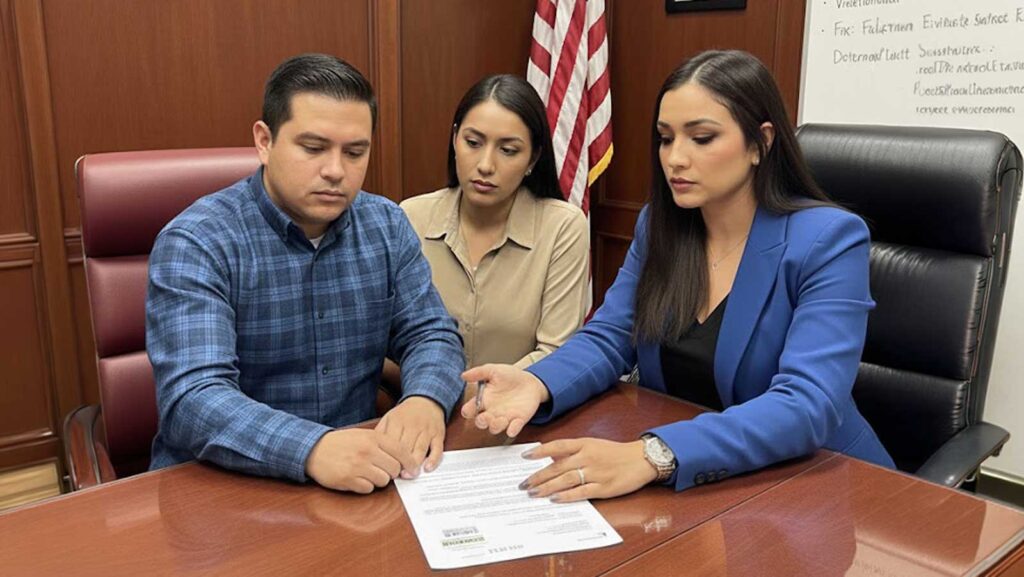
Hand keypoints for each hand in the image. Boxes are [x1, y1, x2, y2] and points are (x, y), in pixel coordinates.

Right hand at [305, 428, 417, 493]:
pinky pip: (368, 489)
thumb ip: (384, 444)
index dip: (410, 463)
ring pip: (383, 481)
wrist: (315, 449)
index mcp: (373, 438)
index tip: (414, 471)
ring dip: (378, 480)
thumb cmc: (342, 443)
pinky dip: (365, 486)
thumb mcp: (364, 435)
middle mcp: (367, 451)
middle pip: (394, 469)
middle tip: (383, 470)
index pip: (401, 452)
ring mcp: (358, 466)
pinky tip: (357, 478)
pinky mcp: (348, 479)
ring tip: (368, 473)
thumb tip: (405, 460)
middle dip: (392, 472)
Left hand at [375, 396, 445, 476]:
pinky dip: (433, 459)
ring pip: (420, 449)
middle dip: (400, 463)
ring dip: (414, 464)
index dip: (387, 457)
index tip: (384, 468)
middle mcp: (413, 426)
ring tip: (409, 475)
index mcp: (397, 421)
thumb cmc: (405, 414)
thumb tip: (371, 450)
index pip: (391, 443)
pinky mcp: (438, 435)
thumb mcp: (389, 418)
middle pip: (405, 448)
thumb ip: (380, 433)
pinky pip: (437, 449)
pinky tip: (427, 468)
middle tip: (396, 476)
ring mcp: (427, 431)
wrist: (426, 401)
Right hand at [460, 364, 550, 436]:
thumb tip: (464, 375)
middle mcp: (492, 411)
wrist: (530, 381)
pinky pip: (514, 428)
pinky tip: (512, 428)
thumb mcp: (494, 370)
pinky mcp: (518, 420)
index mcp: (484, 400)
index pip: (470, 410)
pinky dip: (513, 430)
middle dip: (481, 422)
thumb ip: (479, 372)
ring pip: (495, 428)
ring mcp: (504, 417)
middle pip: (481, 422)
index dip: (467, 411)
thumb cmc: (510, 376)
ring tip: (501, 419)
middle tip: (484, 417)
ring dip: (496, 426)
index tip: (469, 409)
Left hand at [520, 438, 657, 501]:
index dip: (540, 451)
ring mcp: (595, 472)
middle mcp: (588, 457)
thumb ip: (573, 450)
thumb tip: (551, 457)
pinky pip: (581, 492)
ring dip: (547, 487)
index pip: (557, 446)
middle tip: (523, 484)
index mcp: (584, 444)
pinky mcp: (603, 487)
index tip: (524, 457)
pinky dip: (567, 496)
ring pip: (566, 480)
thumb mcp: (593, 444)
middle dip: (538, 476)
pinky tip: (555, 499)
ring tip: (533, 493)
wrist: (641, 459)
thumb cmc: (615, 453)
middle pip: (557, 466)